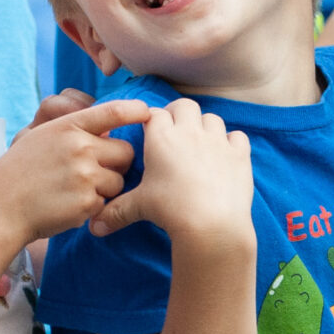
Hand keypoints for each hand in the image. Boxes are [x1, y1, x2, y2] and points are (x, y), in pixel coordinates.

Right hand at [0, 98, 151, 244]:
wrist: (0, 208)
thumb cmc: (19, 171)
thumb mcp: (39, 137)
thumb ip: (73, 129)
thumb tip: (108, 130)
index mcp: (67, 126)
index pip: (112, 112)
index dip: (134, 110)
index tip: (146, 112)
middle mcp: (79, 147)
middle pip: (126, 153)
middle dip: (117, 163)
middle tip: (95, 172)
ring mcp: (85, 176)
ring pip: (119, 181)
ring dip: (106, 188)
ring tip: (75, 190)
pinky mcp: (87, 203)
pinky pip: (107, 203)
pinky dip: (94, 207)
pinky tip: (70, 205)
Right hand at [90, 96, 254, 246]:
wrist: (210, 224)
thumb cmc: (170, 211)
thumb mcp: (138, 208)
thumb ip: (116, 212)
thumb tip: (94, 228)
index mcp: (161, 137)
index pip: (155, 113)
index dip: (153, 120)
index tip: (152, 130)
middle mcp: (189, 132)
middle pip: (184, 106)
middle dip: (179, 113)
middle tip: (176, 130)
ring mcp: (217, 141)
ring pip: (212, 118)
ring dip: (205, 126)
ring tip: (200, 142)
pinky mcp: (239, 154)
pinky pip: (238, 136)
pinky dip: (232, 142)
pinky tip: (226, 154)